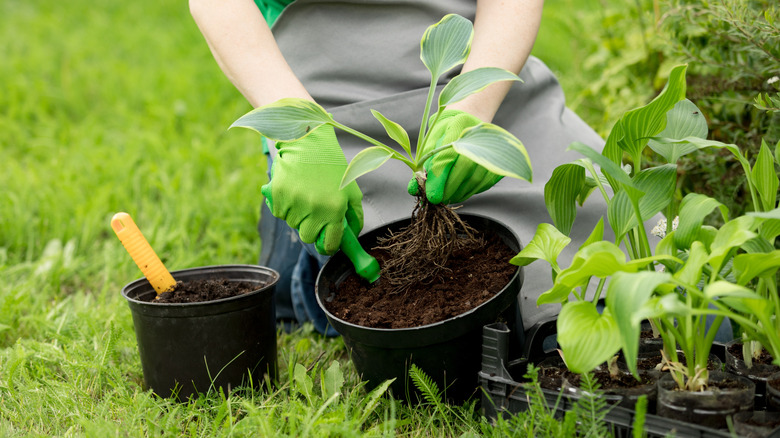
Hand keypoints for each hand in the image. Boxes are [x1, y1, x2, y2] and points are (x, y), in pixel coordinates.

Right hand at [261, 124, 362, 254]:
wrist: (307, 141)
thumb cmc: (332, 165)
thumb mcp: (351, 189)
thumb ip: (355, 215)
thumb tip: (353, 235)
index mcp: (335, 209)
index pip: (330, 244)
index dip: (328, 246)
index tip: (327, 243)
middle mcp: (314, 209)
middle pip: (308, 238)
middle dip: (312, 229)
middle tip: (316, 213)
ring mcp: (294, 203)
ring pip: (293, 224)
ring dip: (299, 215)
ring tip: (305, 193)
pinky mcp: (278, 196)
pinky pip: (280, 213)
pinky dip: (285, 206)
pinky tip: (293, 190)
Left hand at [408, 109, 502, 203]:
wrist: (470, 119)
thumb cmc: (445, 132)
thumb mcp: (430, 141)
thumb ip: (423, 164)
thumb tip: (414, 189)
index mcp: (458, 124)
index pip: (448, 155)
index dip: (438, 178)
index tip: (430, 195)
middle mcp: (478, 134)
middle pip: (464, 168)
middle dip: (448, 188)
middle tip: (437, 199)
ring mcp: (491, 148)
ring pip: (475, 179)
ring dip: (458, 193)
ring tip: (446, 195)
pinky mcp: (499, 162)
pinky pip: (484, 184)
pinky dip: (469, 191)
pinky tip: (459, 190)